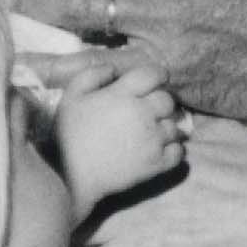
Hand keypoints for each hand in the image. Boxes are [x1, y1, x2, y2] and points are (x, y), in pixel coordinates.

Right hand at [42, 53, 180, 210]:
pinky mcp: (156, 164)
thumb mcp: (71, 96)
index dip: (156, 76)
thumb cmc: (67, 135)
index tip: (152, 83)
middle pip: (168, 101)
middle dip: (160, 103)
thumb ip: (92, 75)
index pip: (154, 74)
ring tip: (151, 133)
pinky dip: (173, 150)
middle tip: (148, 112)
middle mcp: (143, 113)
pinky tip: (159, 150)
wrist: (70, 176)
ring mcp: (152, 140)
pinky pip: (178, 152)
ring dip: (165, 128)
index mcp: (124, 94)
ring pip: (174, 126)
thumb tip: (114, 69)